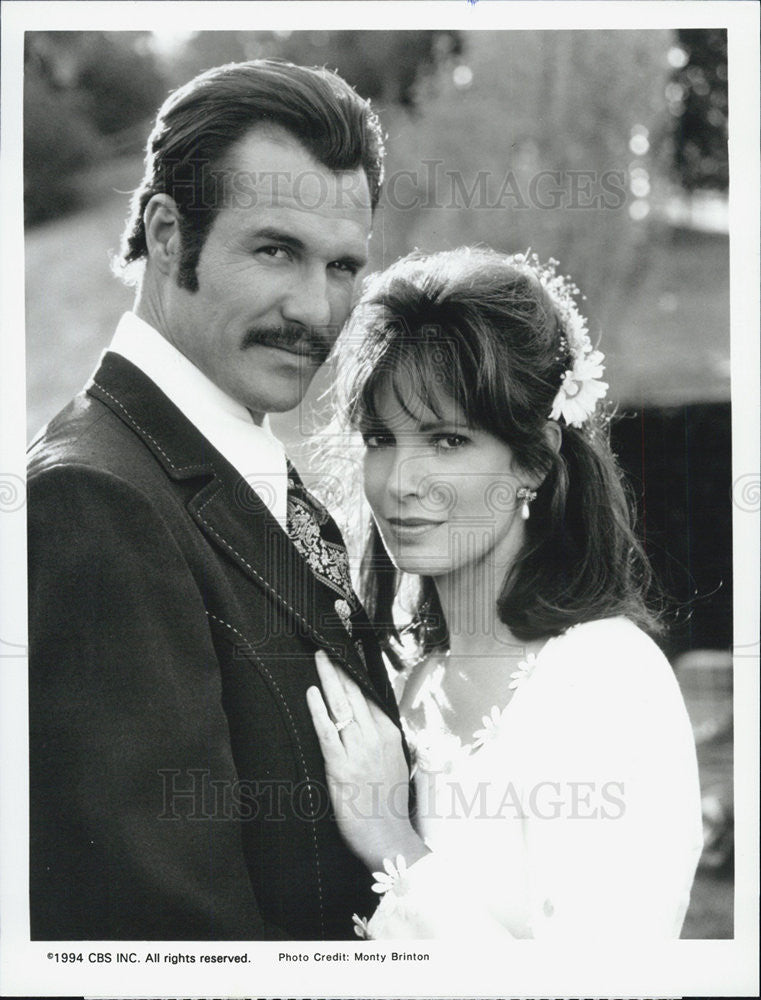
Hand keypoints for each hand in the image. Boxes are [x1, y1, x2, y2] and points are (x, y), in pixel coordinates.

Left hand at [307, 650, 428, 873]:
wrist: (388, 837)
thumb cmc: (388, 805)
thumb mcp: (394, 763)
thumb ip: (381, 740)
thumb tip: (368, 721)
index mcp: (389, 735)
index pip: (370, 697)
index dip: (355, 676)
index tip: (346, 658)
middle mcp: (375, 738)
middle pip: (355, 695)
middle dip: (339, 670)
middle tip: (327, 649)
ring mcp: (358, 750)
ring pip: (342, 706)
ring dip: (328, 680)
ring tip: (319, 660)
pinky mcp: (341, 766)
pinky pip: (328, 732)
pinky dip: (319, 711)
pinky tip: (312, 694)